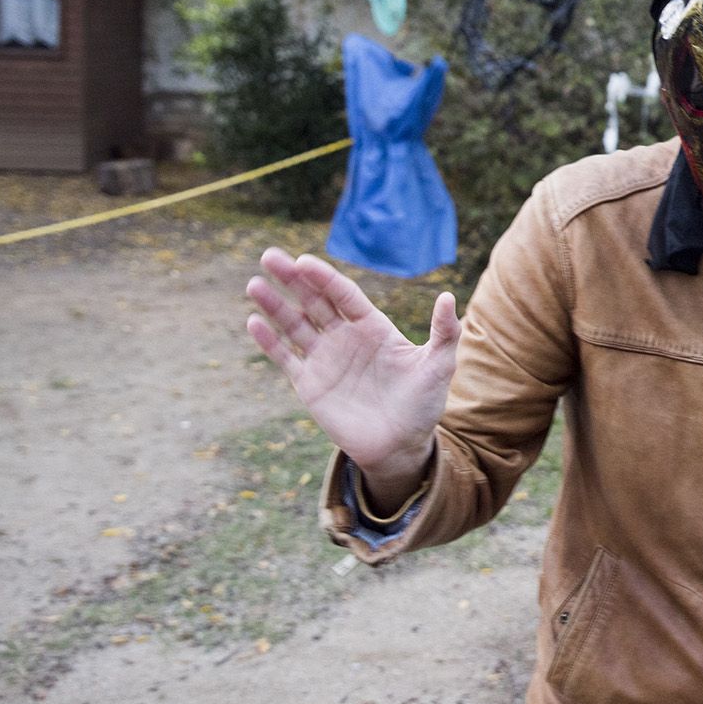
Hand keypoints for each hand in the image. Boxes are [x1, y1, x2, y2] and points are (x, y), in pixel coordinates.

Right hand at [246, 248, 459, 506]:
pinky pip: (286, 357)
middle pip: (314, 300)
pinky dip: (269, 341)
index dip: (324, 278)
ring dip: (274, 304)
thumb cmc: (423, 404)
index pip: (344, 294)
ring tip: (254, 284)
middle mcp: (345, 336)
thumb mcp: (439, 366)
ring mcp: (325, 358)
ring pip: (294, 324)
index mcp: (373, 326)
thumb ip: (444, 332)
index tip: (304, 262)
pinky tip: (253, 322)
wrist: (401, 447)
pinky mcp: (310, 384)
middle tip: (270, 257)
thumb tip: (449, 297)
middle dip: (292, 278)